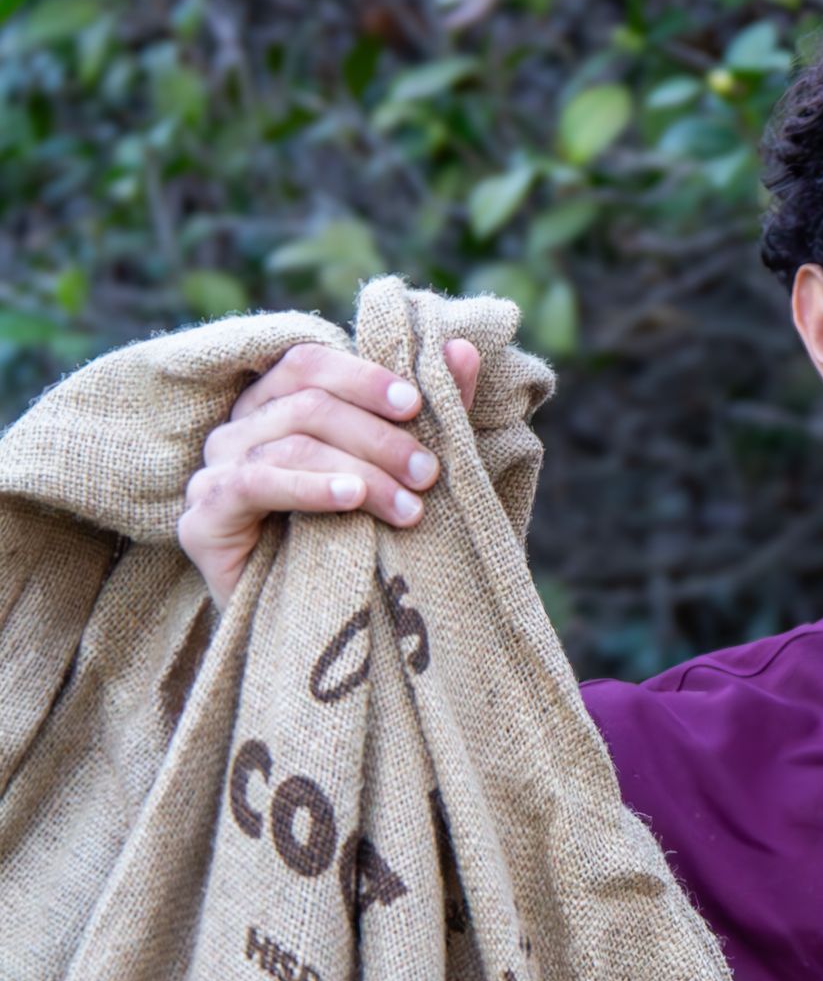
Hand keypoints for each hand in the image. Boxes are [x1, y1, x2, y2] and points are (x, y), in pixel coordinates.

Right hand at [179, 337, 482, 611]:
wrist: (314, 633)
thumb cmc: (362, 543)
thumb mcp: (401, 474)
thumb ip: (430, 411)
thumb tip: (463, 347)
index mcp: (276, 405)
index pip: (308, 363)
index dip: (362, 375)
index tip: (416, 404)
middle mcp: (238, 429)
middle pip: (308, 404)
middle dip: (379, 437)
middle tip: (429, 474)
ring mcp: (213, 471)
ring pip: (291, 442)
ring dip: (362, 470)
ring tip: (410, 507)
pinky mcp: (202, 518)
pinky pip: (255, 483)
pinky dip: (309, 487)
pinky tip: (351, 500)